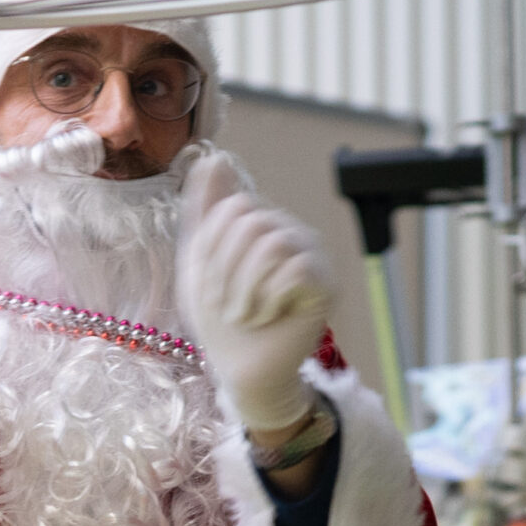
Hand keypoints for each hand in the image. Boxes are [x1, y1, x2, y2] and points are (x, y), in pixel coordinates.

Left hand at [177, 153, 334, 433]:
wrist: (240, 369)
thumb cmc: (220, 316)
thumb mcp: (200, 258)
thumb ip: (205, 208)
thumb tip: (214, 156)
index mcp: (260, 222)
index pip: (232, 208)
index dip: (212, 248)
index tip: (210, 285)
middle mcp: (290, 231)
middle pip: (251, 222)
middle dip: (225, 270)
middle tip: (226, 304)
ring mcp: (311, 255)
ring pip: (272, 244)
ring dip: (244, 288)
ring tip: (244, 313)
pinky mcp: (326, 284)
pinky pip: (295, 270)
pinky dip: (269, 298)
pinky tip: (268, 316)